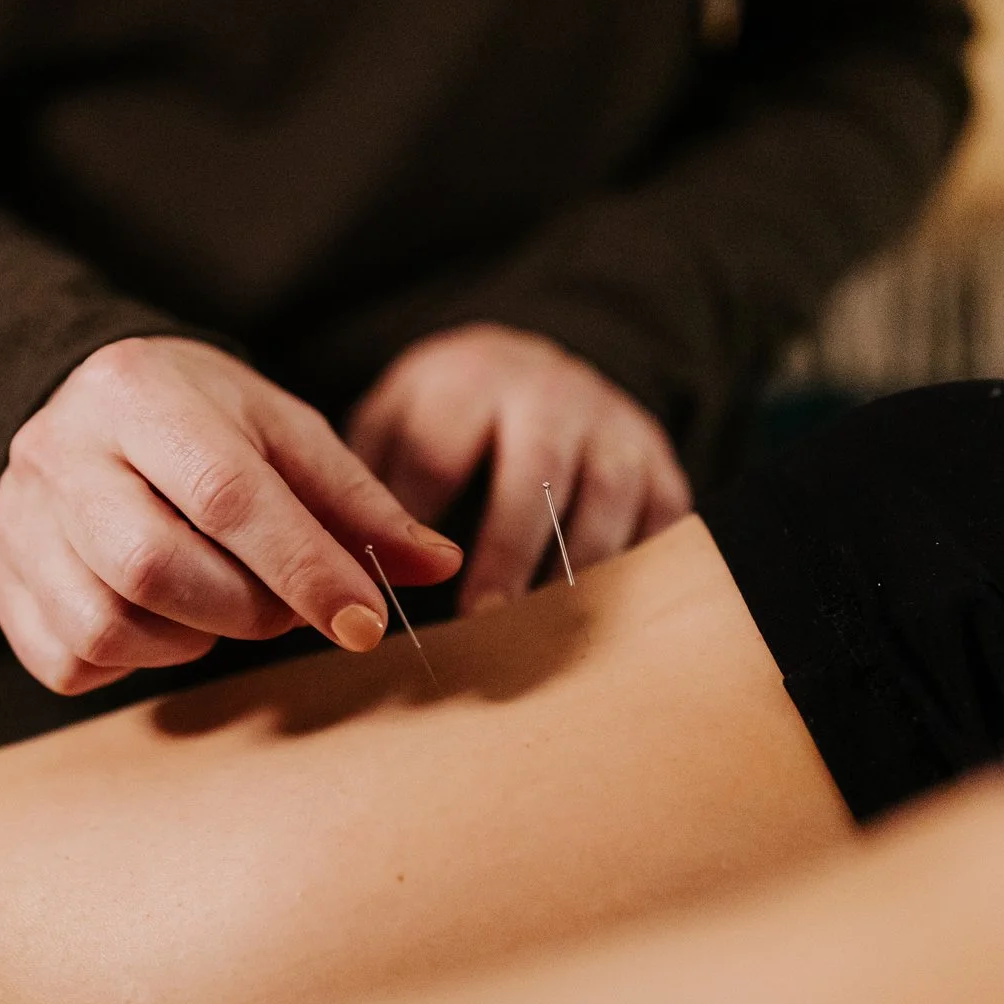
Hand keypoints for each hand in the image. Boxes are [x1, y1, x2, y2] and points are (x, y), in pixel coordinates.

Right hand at [0, 337, 463, 693]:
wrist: (86, 410)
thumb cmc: (202, 422)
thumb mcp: (285, 433)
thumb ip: (358, 502)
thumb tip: (437, 567)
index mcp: (136, 390)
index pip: (226, 494)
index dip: (303, 568)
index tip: (362, 620)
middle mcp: (56, 448)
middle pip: (153, 567)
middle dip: (245, 610)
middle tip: (283, 607)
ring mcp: (14, 517)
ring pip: (107, 626)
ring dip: (190, 641)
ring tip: (219, 603)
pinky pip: (69, 661)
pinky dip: (133, 660)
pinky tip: (161, 620)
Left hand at [347, 324, 690, 614]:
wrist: (539, 368)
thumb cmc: (448, 417)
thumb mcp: (396, 417)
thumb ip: (367, 477)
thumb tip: (342, 563)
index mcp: (470, 378)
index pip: (440, 450)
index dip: (416, 521)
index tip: (394, 583)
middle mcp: (551, 393)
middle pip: (533, 472)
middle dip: (506, 551)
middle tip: (479, 619)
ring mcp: (613, 427)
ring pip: (603, 500)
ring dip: (571, 572)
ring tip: (538, 635)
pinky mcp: (659, 464)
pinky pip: (660, 523)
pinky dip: (635, 572)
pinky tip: (599, 623)